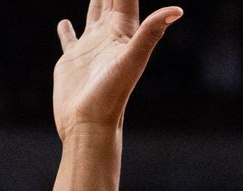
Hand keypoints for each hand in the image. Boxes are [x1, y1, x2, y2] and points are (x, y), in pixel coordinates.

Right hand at [52, 0, 181, 140]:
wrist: (89, 127)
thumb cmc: (111, 96)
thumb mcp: (132, 61)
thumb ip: (151, 32)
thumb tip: (178, 10)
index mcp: (123, 31)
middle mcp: (108, 36)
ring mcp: (90, 48)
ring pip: (93, 14)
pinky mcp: (72, 61)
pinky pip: (70, 39)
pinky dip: (67, 30)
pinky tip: (64, 22)